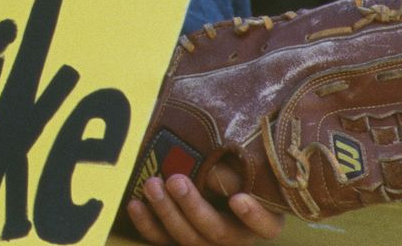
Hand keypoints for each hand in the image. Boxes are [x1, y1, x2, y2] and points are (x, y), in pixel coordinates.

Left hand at [126, 174, 284, 245]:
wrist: (205, 168)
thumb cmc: (231, 163)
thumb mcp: (238, 163)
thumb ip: (233, 170)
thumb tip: (215, 173)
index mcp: (259, 218)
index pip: (266, 226)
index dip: (254, 216)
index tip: (238, 199)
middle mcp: (235, 235)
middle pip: (217, 232)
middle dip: (193, 208)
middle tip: (176, 182)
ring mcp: (205, 240)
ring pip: (187, 238)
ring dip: (166, 212)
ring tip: (152, 185)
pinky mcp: (178, 239)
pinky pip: (161, 239)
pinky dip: (146, 223)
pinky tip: (135, 204)